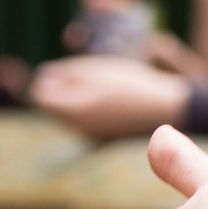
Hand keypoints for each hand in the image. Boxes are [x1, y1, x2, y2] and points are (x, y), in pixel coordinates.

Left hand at [29, 55, 189, 138]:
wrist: (168, 110)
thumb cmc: (132, 85)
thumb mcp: (96, 71)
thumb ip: (65, 73)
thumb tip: (41, 76)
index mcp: (72, 111)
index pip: (40, 95)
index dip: (48, 79)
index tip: (68, 71)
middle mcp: (76, 129)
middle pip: (53, 104)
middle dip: (62, 88)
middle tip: (92, 77)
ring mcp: (90, 135)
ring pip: (69, 112)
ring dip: (77, 97)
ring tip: (106, 87)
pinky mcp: (103, 137)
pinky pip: (85, 119)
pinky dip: (92, 106)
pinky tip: (114, 99)